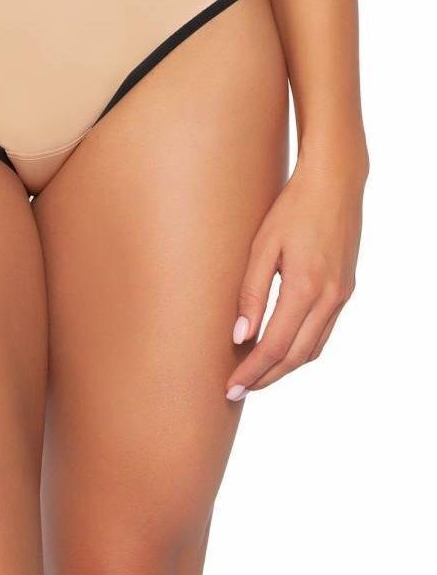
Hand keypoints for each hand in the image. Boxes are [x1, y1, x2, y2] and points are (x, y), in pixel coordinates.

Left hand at [226, 150, 366, 398]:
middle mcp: (329, 298)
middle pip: (295, 356)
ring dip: (284, 367)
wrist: (335, 183)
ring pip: (312, 348)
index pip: (274, 347)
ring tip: (255, 375)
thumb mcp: (262, 246)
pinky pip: (322, 332)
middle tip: (237, 390)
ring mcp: (342, 296)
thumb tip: (239, 335)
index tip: (230, 388)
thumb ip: (250, 292)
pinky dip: (300, 348)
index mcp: (306, 288)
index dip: (251, 372)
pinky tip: (281, 348)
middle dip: (265, 378)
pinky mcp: (345, 289)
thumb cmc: (291, 208)